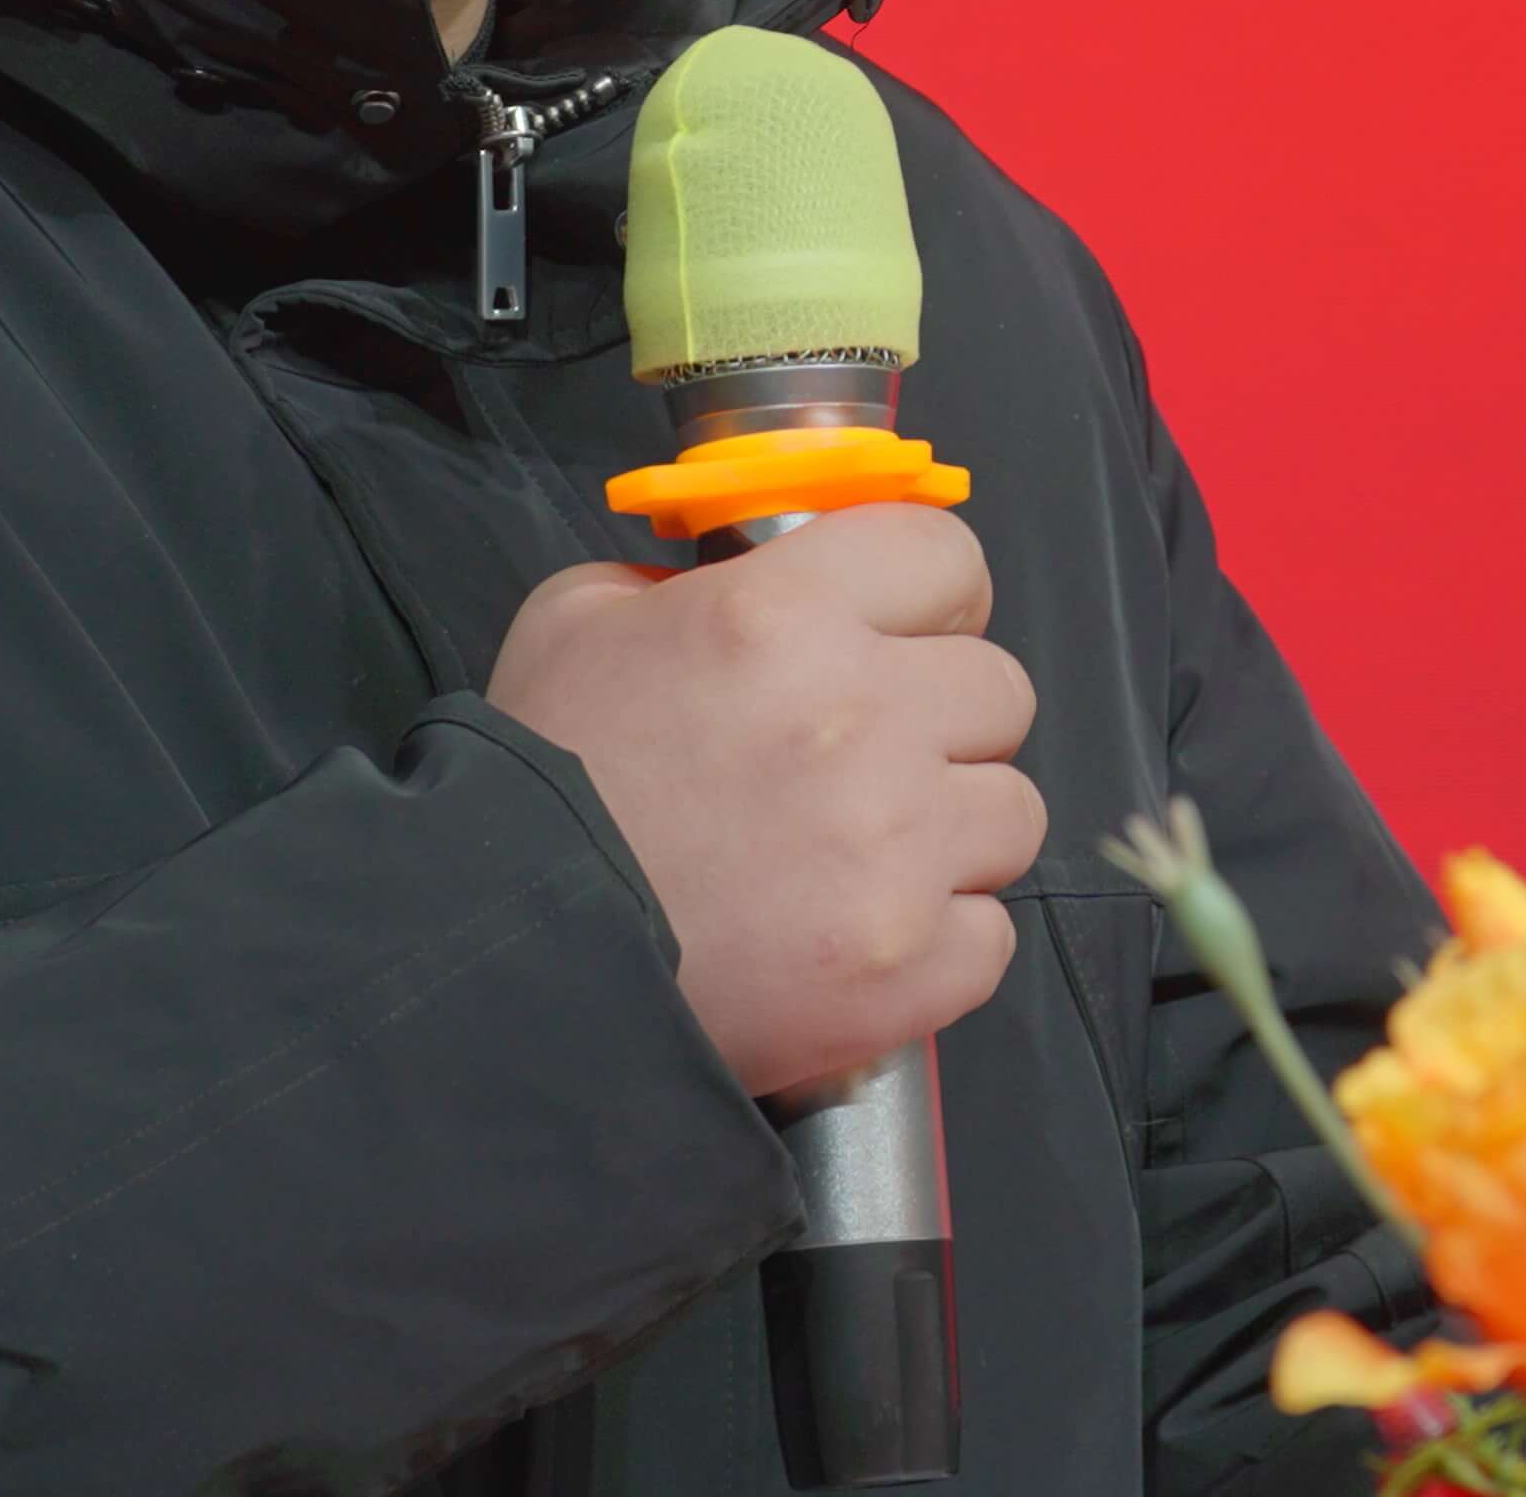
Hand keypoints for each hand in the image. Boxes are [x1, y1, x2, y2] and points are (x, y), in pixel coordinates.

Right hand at [486, 504, 1044, 1100]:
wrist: (513, 963)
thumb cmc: (541, 786)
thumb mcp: (579, 621)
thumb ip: (683, 581)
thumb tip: (751, 580)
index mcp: (783, 614)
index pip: (948, 557)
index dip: (933, 595)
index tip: (910, 631)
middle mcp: (861, 718)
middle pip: (1001, 690)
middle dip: (945, 720)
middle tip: (872, 759)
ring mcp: (896, 851)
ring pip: (1013, 813)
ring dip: (952, 832)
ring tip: (865, 856)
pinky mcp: (907, 967)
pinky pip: (990, 935)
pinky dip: (938, 942)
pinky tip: (859, 936)